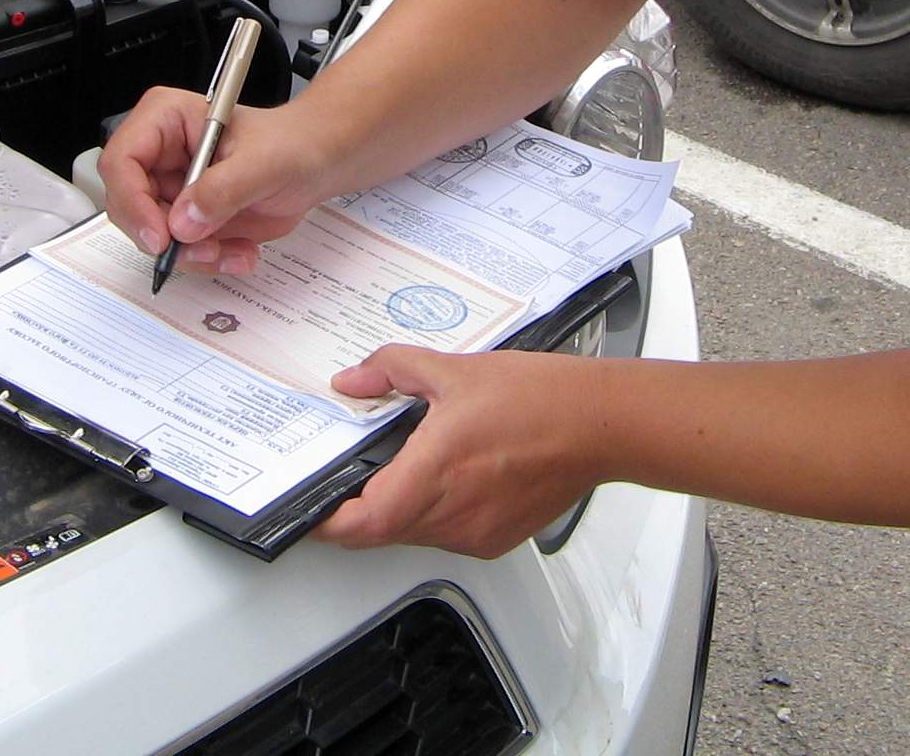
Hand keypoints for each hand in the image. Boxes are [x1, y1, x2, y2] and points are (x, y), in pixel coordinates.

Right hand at [100, 86, 330, 273]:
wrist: (315, 162)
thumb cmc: (292, 143)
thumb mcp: (264, 162)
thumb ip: (224, 189)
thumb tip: (183, 221)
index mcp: (167, 119)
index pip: (122, 160)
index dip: (132, 201)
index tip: (160, 235)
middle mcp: (160, 155)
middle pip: (128, 206)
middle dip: (165, 237)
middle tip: (204, 249)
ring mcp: (171, 189)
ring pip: (152, 236)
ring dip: (192, 254)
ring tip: (233, 251)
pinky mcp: (186, 218)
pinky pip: (179, 250)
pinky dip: (208, 260)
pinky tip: (240, 251)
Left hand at [314, 346, 609, 557]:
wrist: (601, 425)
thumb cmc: (541, 399)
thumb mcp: (455, 370)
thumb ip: (394, 371)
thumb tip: (355, 380)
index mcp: (434, 474)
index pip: (360, 524)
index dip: (326, 521)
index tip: (308, 508)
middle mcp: (452, 515)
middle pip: (380, 531)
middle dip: (358, 508)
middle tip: (349, 474)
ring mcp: (475, 534)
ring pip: (412, 535)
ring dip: (397, 508)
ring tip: (408, 463)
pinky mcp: (495, 539)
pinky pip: (445, 535)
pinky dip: (433, 512)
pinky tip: (448, 475)